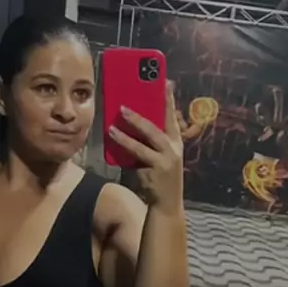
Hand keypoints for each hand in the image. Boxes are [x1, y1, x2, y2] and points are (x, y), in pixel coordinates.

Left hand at [109, 81, 183, 209]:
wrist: (167, 204)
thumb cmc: (161, 178)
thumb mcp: (162, 156)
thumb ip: (152, 142)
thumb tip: (132, 122)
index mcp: (176, 143)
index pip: (172, 118)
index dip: (169, 100)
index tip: (166, 82)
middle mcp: (172, 150)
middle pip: (155, 129)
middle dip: (138, 117)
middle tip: (123, 106)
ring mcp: (164, 162)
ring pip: (143, 144)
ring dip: (126, 134)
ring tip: (112, 127)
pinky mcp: (154, 173)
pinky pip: (135, 158)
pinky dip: (123, 148)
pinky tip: (113, 140)